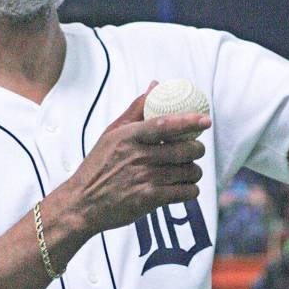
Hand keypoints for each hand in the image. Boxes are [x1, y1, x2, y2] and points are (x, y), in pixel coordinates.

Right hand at [65, 87, 211, 235]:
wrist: (82, 203)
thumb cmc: (98, 166)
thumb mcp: (111, 134)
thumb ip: (136, 110)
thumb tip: (155, 85)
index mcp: (129, 136)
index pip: (165, 124)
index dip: (189, 121)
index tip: (206, 120)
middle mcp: (138, 156)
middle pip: (185, 149)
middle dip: (197, 150)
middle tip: (194, 151)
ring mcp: (144, 178)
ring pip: (189, 171)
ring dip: (194, 172)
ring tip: (187, 171)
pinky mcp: (149, 199)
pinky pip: (185, 192)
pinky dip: (190, 190)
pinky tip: (184, 188)